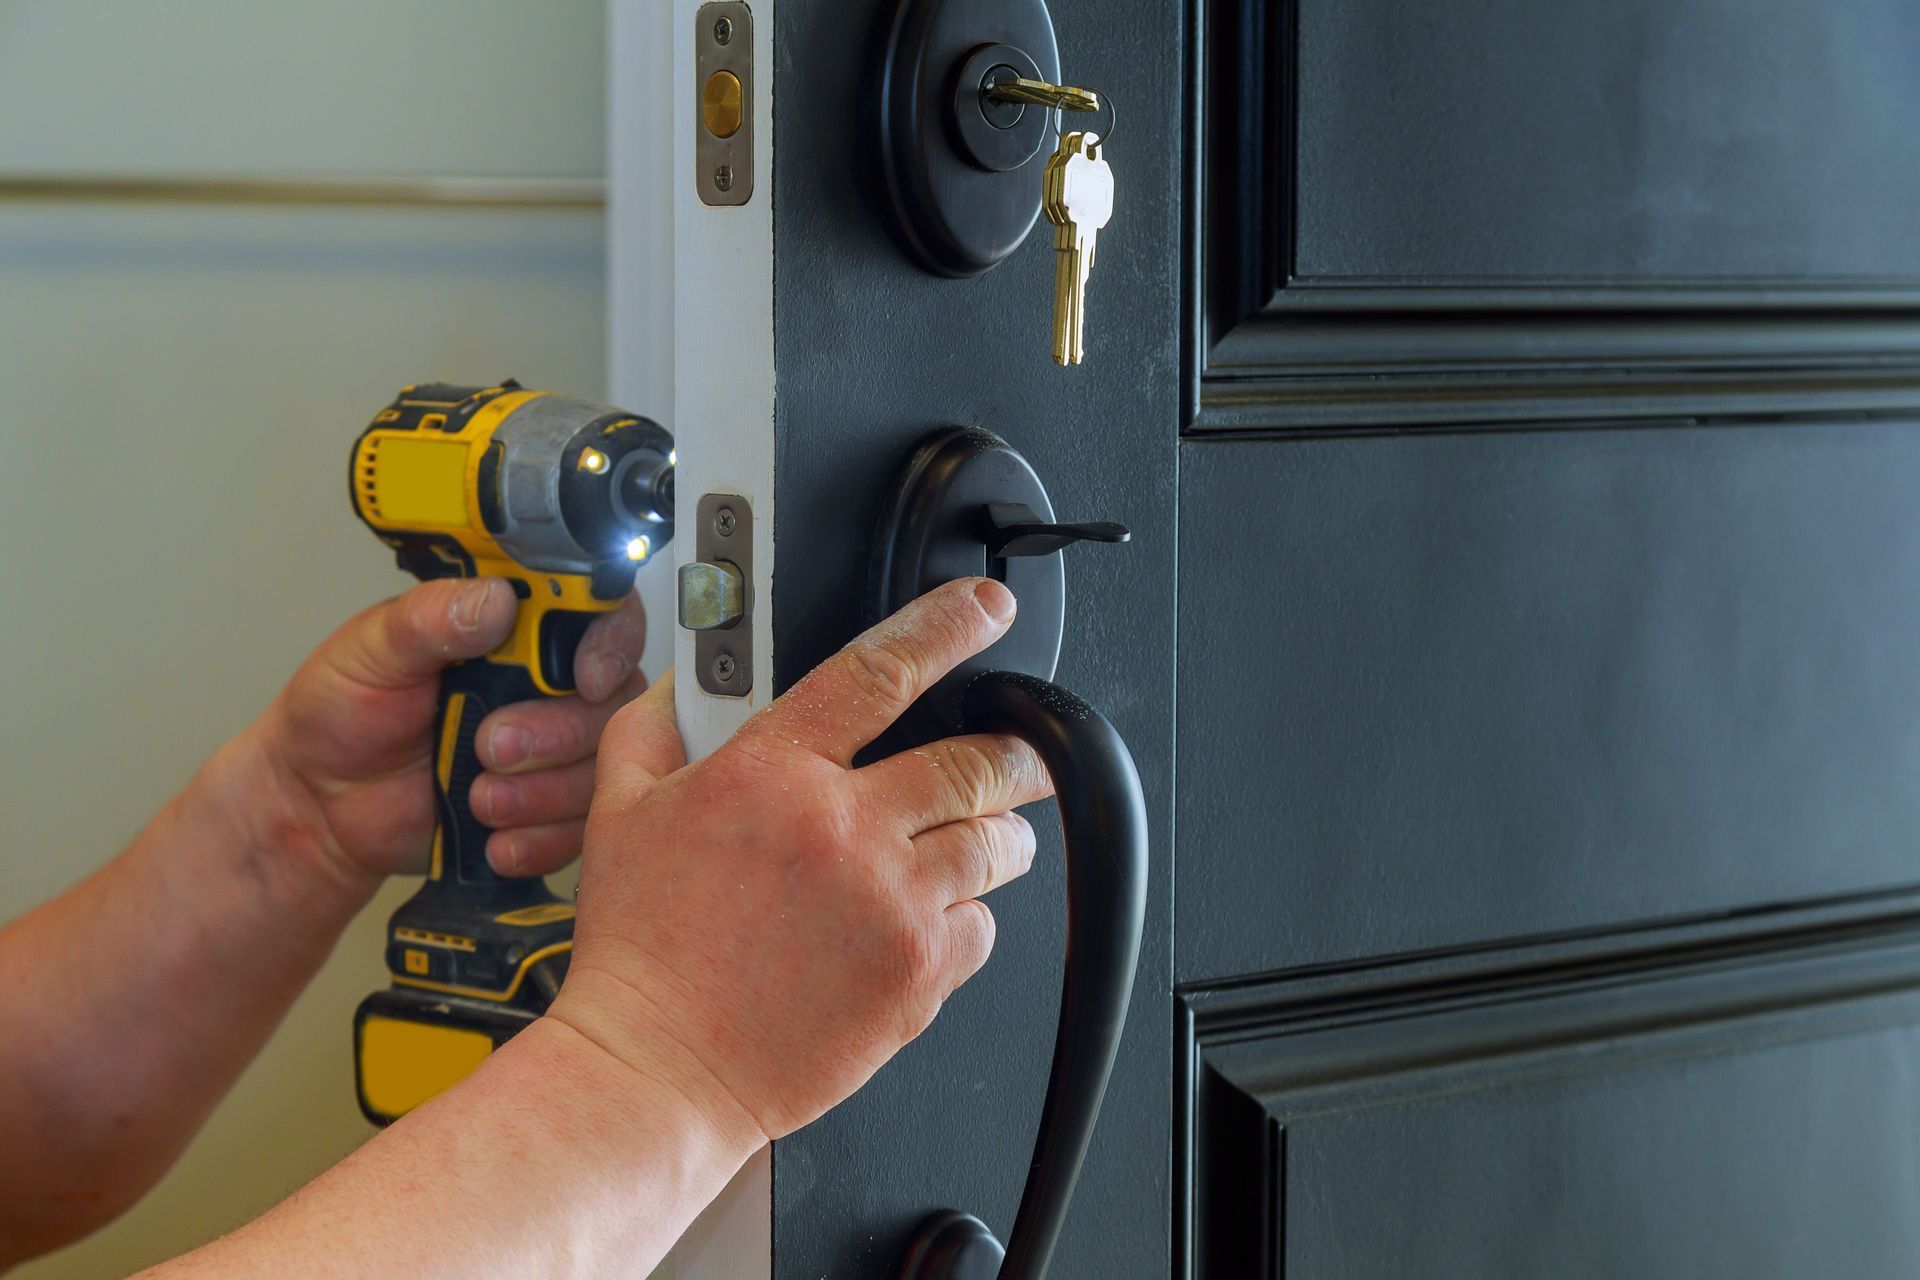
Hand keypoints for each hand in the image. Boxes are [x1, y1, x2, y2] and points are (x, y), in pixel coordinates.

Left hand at [252, 577, 649, 890]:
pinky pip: (580, 828)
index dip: (610, 644)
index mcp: (514, 629)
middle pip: (612, 701)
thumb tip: (495, 599)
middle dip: (557, 733)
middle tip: (489, 746)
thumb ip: (430, 618)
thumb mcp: (371, 651)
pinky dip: (540, 839)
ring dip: (545, 793)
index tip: (583, 677)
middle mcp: (546, 684)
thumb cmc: (340, 715)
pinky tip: (494, 838)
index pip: (601, 614)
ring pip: (601, 768)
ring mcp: (552, 749)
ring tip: (479, 800)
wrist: (319, 805)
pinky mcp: (547, 809)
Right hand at [548, 577, 1053, 1148]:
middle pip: (973, 759)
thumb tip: (682, 684)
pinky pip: (984, 926)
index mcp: (772, 772)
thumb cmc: (638, 952)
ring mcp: (889, 902)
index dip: (947, 627)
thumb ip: (652, 729)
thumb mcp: (618, 815)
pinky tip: (931, 920)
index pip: (880, 670)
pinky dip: (971, 917)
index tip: (985, 610)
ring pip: (996, 842)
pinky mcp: (916, 974)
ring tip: (982, 840)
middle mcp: (843, 828)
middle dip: (1014, 751)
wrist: (654, 1068)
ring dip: (1000, 832)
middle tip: (1020, 753)